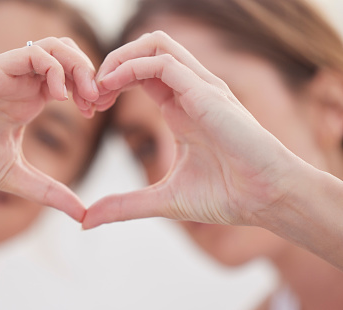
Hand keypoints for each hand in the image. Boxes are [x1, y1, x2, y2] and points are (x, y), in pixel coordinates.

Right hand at [0, 37, 98, 221]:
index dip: (90, 91)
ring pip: (56, 47)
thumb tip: (83, 214)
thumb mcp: (17, 177)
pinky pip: (33, 52)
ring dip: (77, 66)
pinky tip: (57, 96)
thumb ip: (51, 192)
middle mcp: (23, 84)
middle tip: (96, 103)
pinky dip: (54, 68)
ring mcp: (10, 74)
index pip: (71, 79)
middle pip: (69, 56)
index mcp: (30, 101)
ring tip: (82, 97)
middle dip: (91, 75)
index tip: (95, 114)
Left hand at [83, 31, 301, 228]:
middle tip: (88, 95)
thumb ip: (124, 205)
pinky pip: (163, 63)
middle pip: (144, 50)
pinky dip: (131, 69)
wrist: (266, 200)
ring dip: (119, 59)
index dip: (110, 84)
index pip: (140, 74)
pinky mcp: (206, 93)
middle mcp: (189, 91)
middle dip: (109, 65)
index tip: (91, 108)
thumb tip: (87, 221)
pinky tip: (111, 89)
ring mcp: (200, 88)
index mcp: (179, 108)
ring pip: (154, 45)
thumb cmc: (226, 196)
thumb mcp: (162, 200)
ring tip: (98, 88)